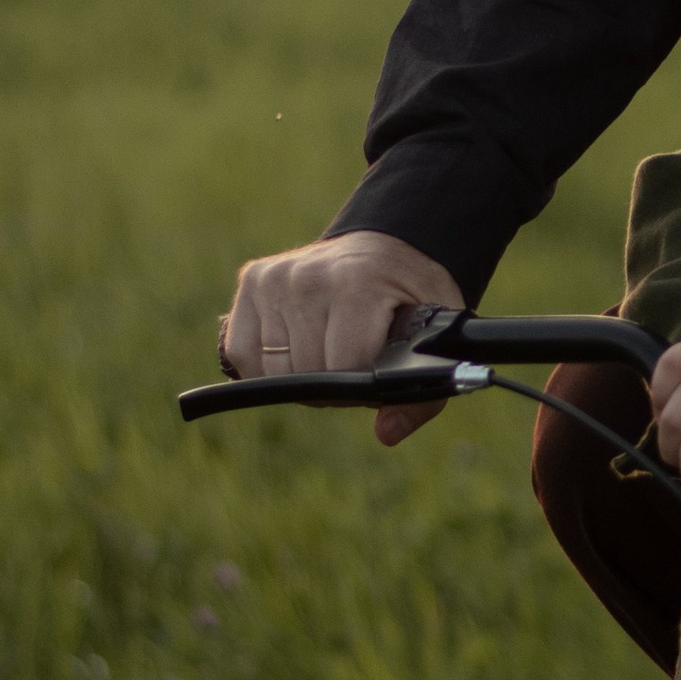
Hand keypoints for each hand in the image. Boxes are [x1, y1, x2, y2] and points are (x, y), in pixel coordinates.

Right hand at [222, 231, 463, 449]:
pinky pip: (243, 353)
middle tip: (352, 363)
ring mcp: (275, 277)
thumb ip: (424, 391)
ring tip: (327, 353)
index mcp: (356, 283)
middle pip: (306, 373)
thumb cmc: (410, 297)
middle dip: (331, 385)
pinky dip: (264, 367)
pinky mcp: (252, 281)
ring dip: (299, 378)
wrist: (384, 246)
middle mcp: (308, 276)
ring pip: (272, 370)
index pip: (344, 368)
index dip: (360, 388)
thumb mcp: (437, 335)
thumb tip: (387, 433)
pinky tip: (294, 352)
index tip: (374, 374)